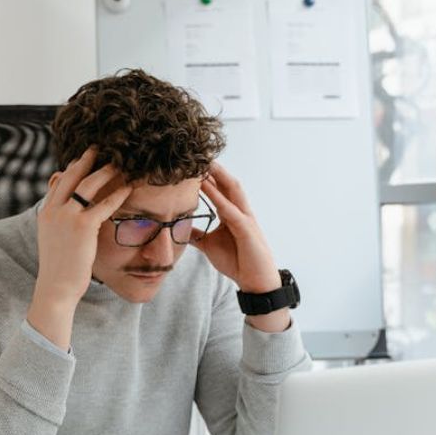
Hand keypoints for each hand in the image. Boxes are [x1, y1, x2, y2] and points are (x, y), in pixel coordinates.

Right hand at [27, 148, 130, 348]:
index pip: (59, 181)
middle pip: (71, 175)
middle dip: (87, 159)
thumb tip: (73, 217)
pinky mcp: (82, 227)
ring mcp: (66, 217)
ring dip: (105, 171)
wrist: (56, 287)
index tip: (85, 157)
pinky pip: (103, 205)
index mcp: (46, 212)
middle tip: (101, 148)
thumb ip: (61, 223)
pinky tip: (128, 188)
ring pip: (87, 185)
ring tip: (119, 163)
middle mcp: (54, 210)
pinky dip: (117, 194)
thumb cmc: (59, 268)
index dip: (73, 167)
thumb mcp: (54, 240)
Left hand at [192, 161, 280, 293]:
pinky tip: (208, 189)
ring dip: (219, 176)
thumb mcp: (210, 245)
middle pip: (227, 184)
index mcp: (231, 214)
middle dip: (215, 168)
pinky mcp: (247, 229)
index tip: (192, 163)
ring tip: (205, 163)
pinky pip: (231, 211)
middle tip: (199, 153)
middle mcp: (239, 212)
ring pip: (232, 191)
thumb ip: (197, 235)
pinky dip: (219, 198)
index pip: (219, 189)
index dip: (207, 176)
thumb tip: (180, 229)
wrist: (255, 281)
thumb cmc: (237, 261)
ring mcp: (245, 219)